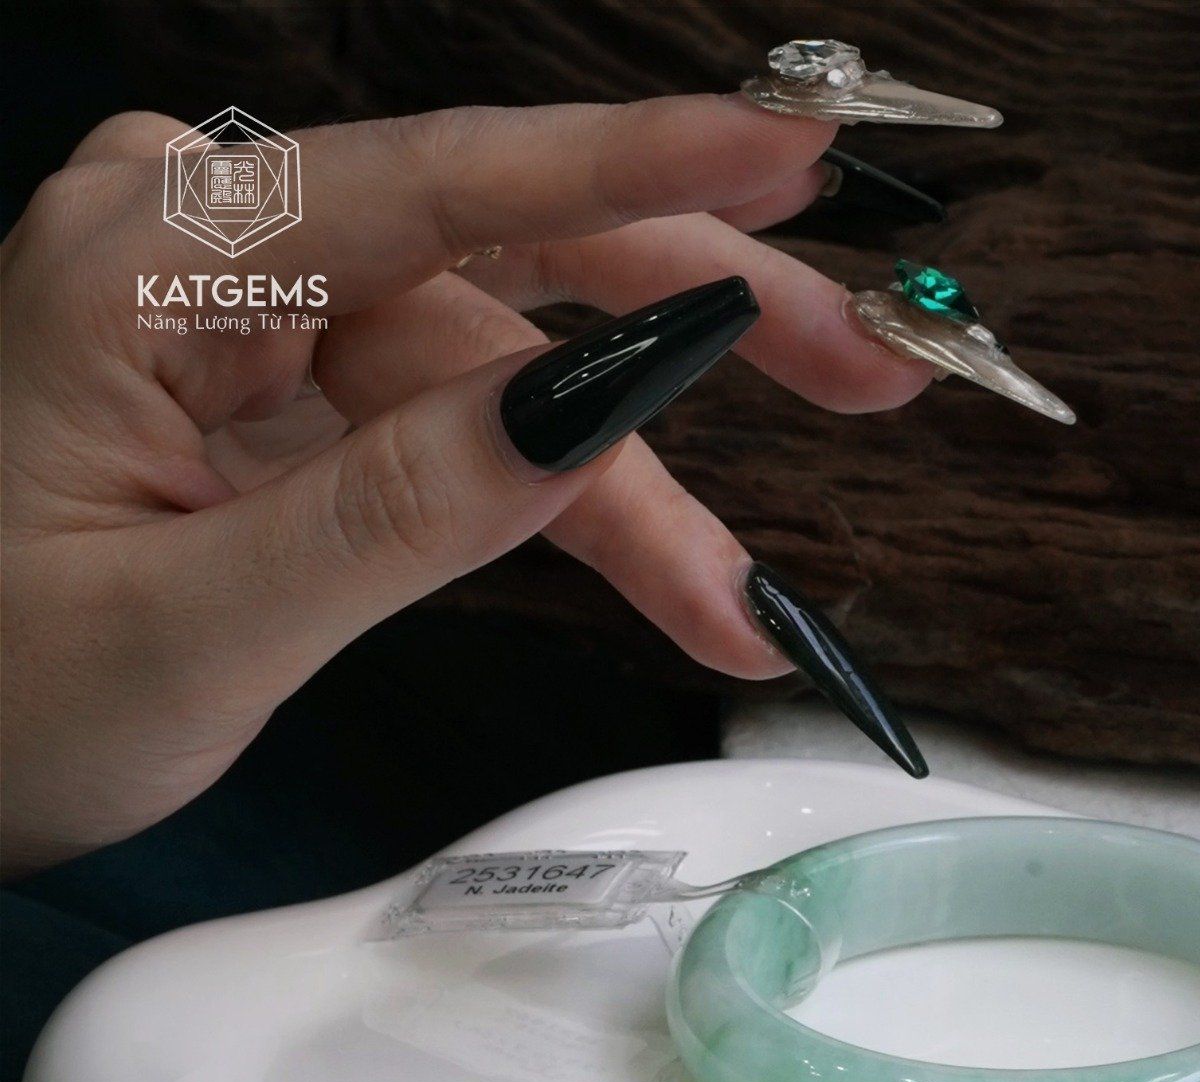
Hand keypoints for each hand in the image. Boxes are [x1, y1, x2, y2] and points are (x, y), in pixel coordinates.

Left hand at [0, 99, 930, 874]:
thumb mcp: (197, 628)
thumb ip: (397, 513)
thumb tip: (582, 410)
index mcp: (148, 264)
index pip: (429, 184)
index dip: (630, 165)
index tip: (793, 151)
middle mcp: (212, 252)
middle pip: (505, 252)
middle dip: (693, 319)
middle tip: (867, 371)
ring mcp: (260, 318)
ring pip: (512, 367)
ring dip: (642, 484)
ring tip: (741, 594)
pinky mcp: (299, 388)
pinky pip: (472, 424)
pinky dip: (570, 503)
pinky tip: (667, 569)